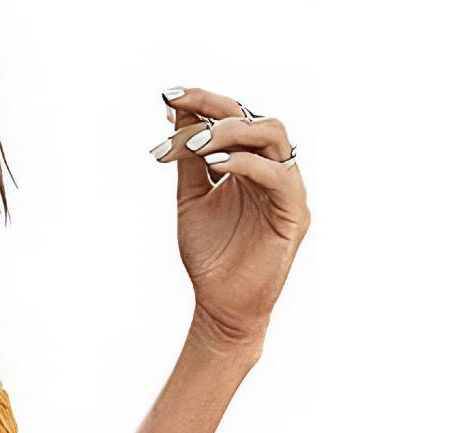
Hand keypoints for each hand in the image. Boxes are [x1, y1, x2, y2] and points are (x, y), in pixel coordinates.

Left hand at [151, 86, 309, 355]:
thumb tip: (177, 114)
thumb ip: (189, 160)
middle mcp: (272, 168)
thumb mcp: (191, 200)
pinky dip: (245, 163)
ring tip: (194, 142)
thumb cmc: (211, 256)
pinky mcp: (294, 213)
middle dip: (214, 109)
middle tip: (177, 110)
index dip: (203, 102)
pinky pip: (277, 175)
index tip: (167, 97)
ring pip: (273, 136)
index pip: (233, 118)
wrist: (220, 305)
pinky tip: (214, 163)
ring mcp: (287, 188)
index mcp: (250, 163)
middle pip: (254, 118)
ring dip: (231, 131)